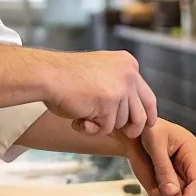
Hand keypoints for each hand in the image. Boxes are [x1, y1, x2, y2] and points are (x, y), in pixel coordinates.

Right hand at [41, 50, 156, 138]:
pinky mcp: (109, 104)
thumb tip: (132, 116)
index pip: (147, 96)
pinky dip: (92, 129)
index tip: (144, 126)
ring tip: (84, 116)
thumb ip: (118, 87)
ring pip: (122, 123)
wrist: (47, 74)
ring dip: (103, 125)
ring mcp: (120, 89)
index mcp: (129, 63)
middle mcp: (129, 74)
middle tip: (119, 132)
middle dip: (132, 128)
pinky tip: (79, 120)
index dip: (146, 115)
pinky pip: (107, 128)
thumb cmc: (67, 76)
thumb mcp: (102, 73)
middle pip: (141, 113)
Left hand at [117, 119, 195, 195]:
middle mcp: (186, 164)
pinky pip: (166, 194)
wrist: (132, 131)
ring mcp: (175, 173)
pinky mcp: (165, 179)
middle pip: (190, 189)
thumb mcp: (155, 145)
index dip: (192, 193)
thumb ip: (164, 169)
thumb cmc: (148, 129)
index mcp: (191, 151)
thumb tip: (172, 192)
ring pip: (178, 194)